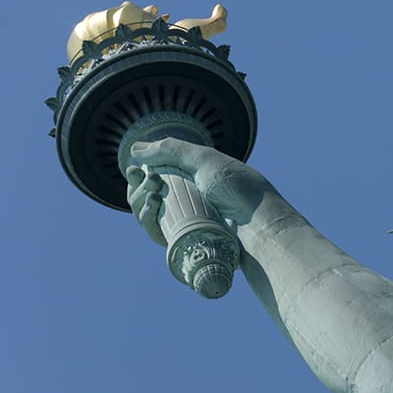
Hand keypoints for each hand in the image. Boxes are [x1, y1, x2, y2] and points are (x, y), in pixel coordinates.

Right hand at [124, 138, 278, 241]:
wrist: (259, 222)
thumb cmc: (239, 189)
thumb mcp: (206, 160)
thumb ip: (171, 150)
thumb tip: (135, 148)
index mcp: (193, 182)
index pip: (155, 179)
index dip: (139, 175)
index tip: (133, 169)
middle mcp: (187, 203)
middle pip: (146, 198)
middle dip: (138, 188)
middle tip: (151, 180)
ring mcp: (185, 224)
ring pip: (147, 217)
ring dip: (140, 202)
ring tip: (154, 193)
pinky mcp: (185, 244)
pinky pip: (156, 234)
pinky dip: (147, 220)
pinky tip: (152, 208)